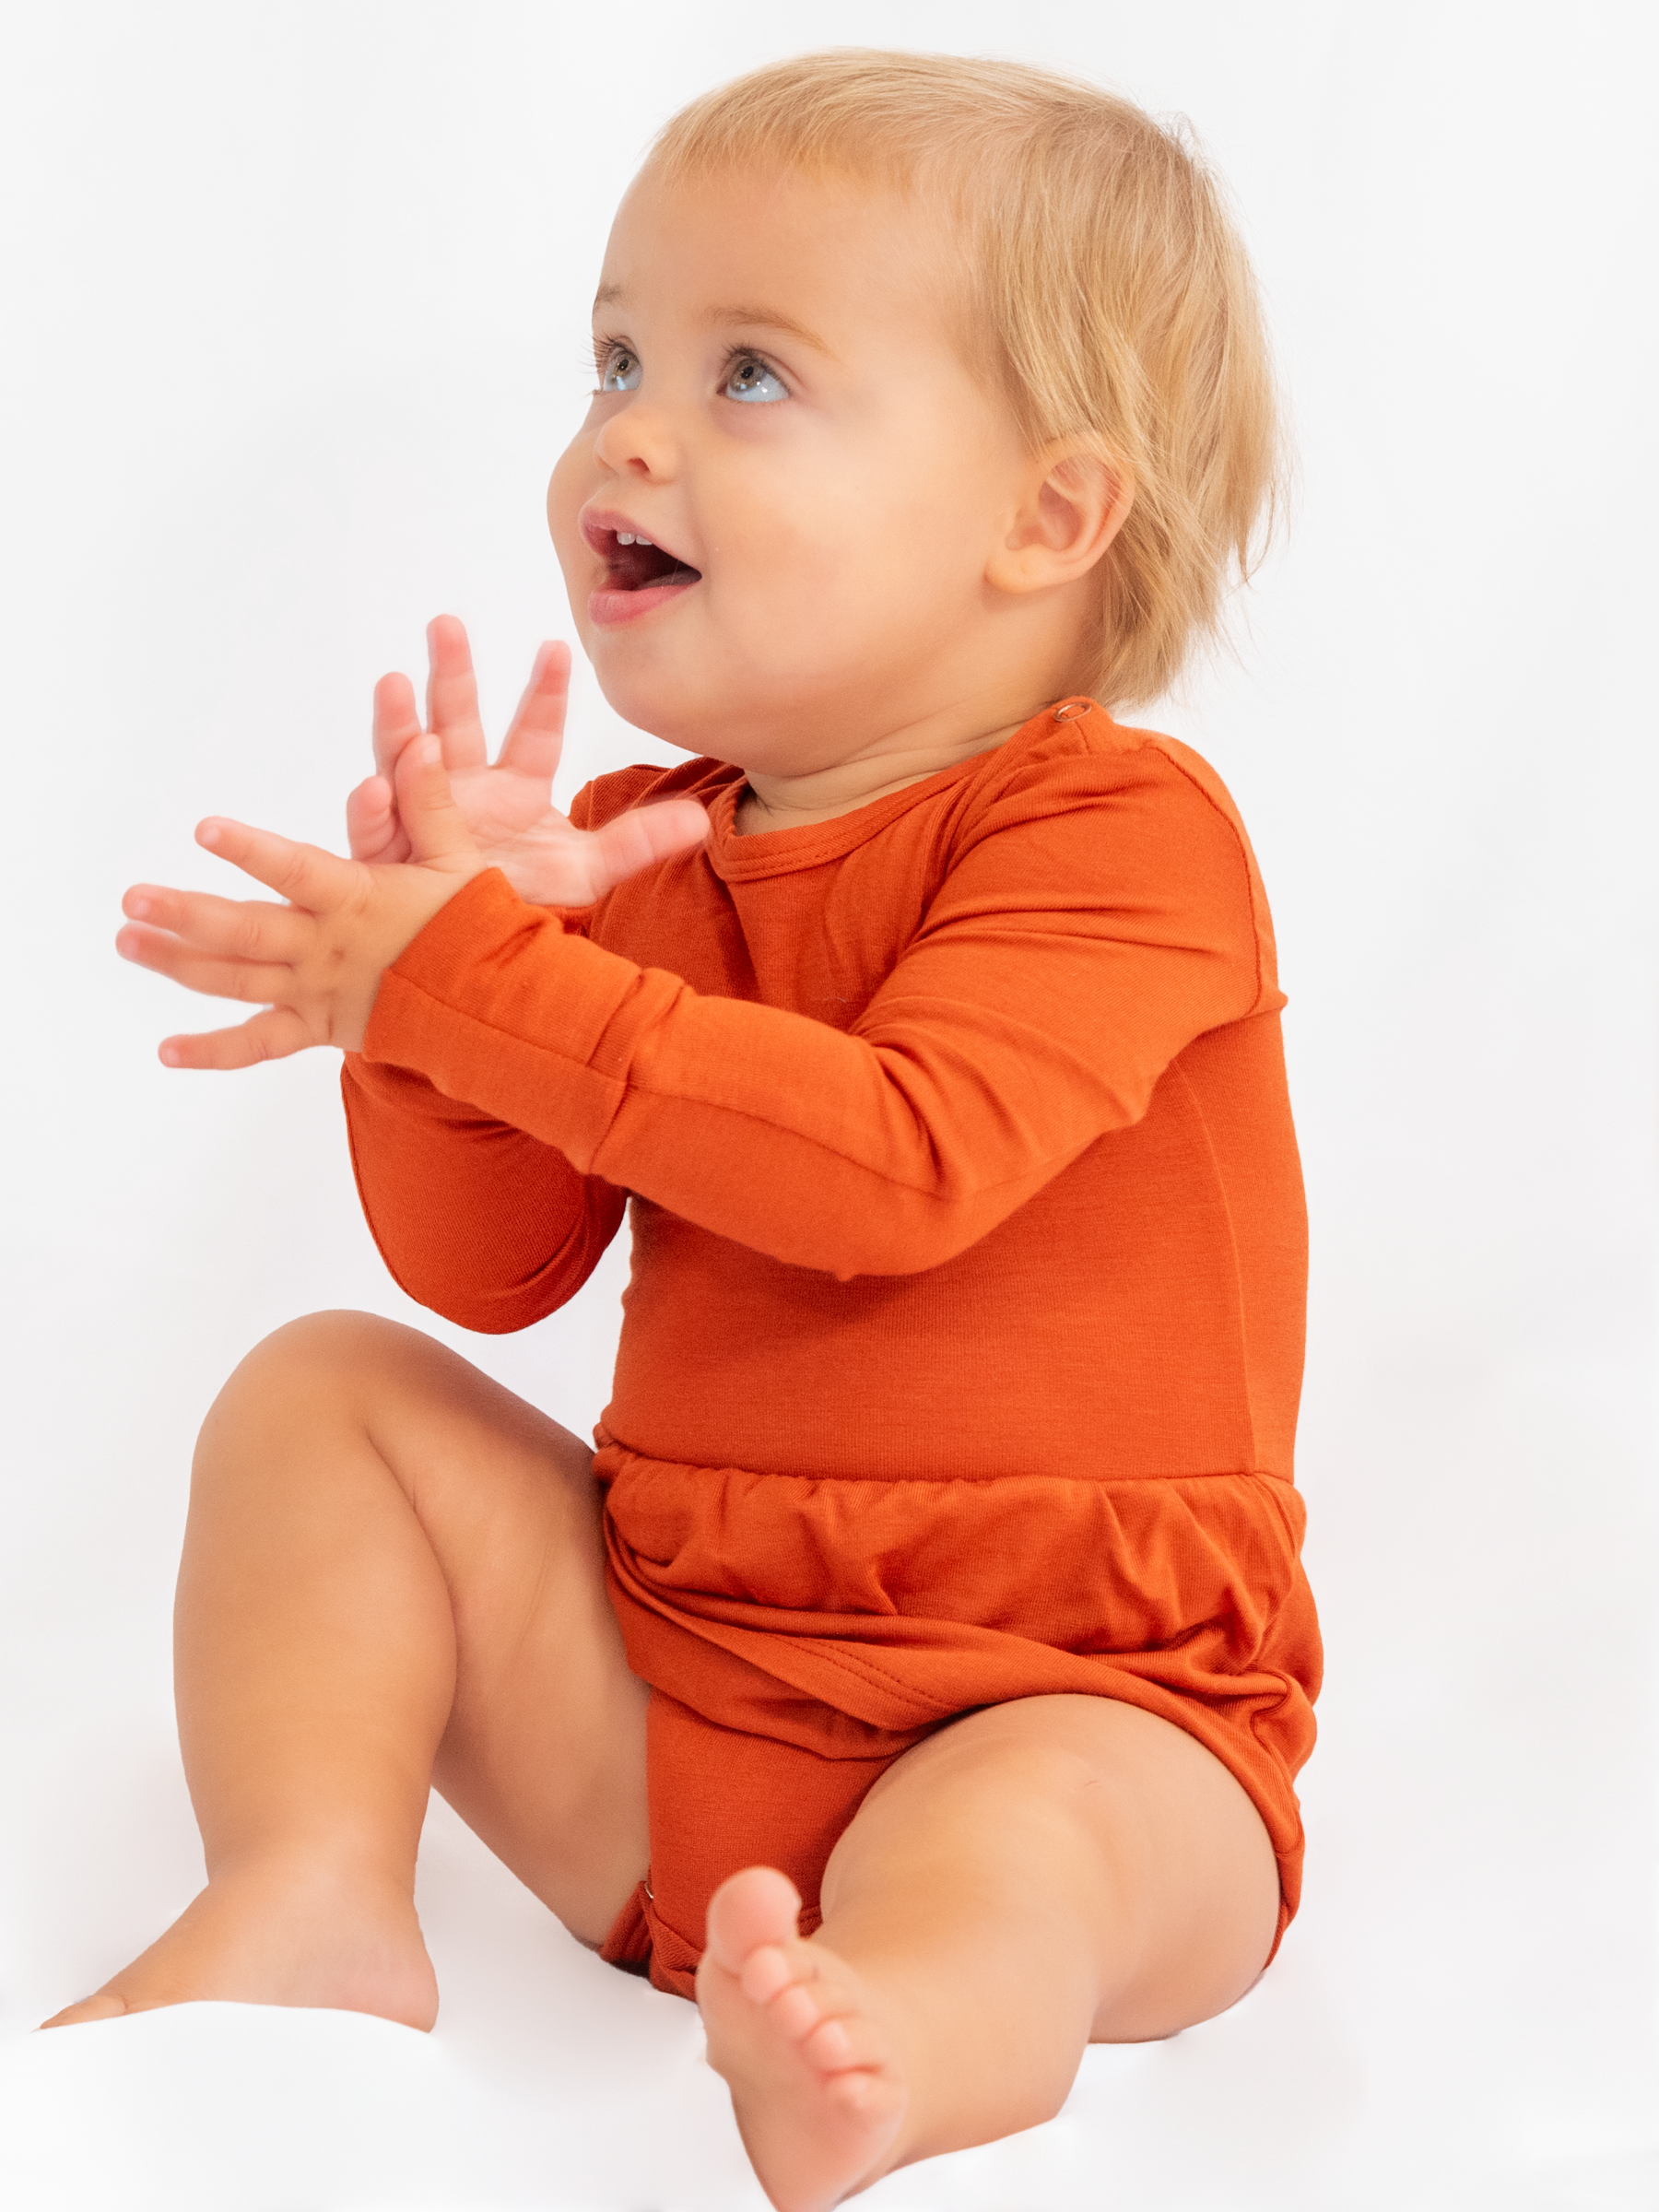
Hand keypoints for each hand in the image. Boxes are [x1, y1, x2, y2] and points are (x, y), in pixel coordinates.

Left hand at [118, 734, 486, 1068]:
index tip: (205, 829)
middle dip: (186, 915)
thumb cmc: (471, 926)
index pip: (296, 871)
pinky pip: (259, 1044)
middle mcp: (326, 949)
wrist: (491, 1007)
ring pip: (238, 980)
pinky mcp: (318, 1028)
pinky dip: (213, 1051)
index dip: (252, 850)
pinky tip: (167, 1049)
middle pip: (247, 933)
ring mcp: (317, 991)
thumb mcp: (455, 858)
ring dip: (179, 962)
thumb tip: (419, 743)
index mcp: (355, 901)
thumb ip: (428, 802)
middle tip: (133, 899)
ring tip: (129, 941)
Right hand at [346, 614, 708, 903]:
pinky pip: (376, 829)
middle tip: (447, 624)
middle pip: (458, 721)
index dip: (546, 691)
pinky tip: (374, 787)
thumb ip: (636, 843)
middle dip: (452, 674)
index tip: (557, 648)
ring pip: (404, 760)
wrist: (475, 952)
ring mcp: (420, 815)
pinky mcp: (389, 857)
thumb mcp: (585, 873)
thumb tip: (700, 821)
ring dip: (398, 723)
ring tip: (394, 685)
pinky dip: (372, 810)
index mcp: (514, 787)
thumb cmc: (523, 900)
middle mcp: (463, 789)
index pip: (535, 730)